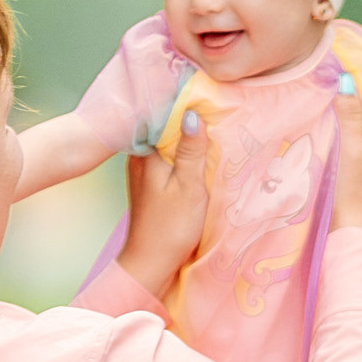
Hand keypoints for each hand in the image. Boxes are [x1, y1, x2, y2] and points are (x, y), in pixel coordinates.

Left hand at [117, 109, 210, 296]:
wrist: (150, 264)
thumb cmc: (171, 228)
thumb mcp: (189, 187)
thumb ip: (191, 150)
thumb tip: (193, 113)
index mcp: (147, 153)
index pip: (165, 115)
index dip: (187, 103)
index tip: (212, 97)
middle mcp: (141, 156)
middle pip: (167, 127)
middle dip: (190, 119)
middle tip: (220, 110)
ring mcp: (144, 170)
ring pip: (169, 144)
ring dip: (189, 139)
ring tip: (215, 129)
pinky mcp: (150, 183)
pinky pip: (169, 159)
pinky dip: (184, 156)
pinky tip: (201, 158)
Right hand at [329, 82, 361, 232]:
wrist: (351, 234)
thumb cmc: (349, 189)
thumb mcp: (347, 147)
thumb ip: (348, 116)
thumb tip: (347, 81)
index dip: (354, 116)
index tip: (337, 111)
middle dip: (352, 139)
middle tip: (329, 135)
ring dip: (350, 161)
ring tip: (331, 159)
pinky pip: (361, 184)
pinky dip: (351, 180)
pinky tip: (339, 184)